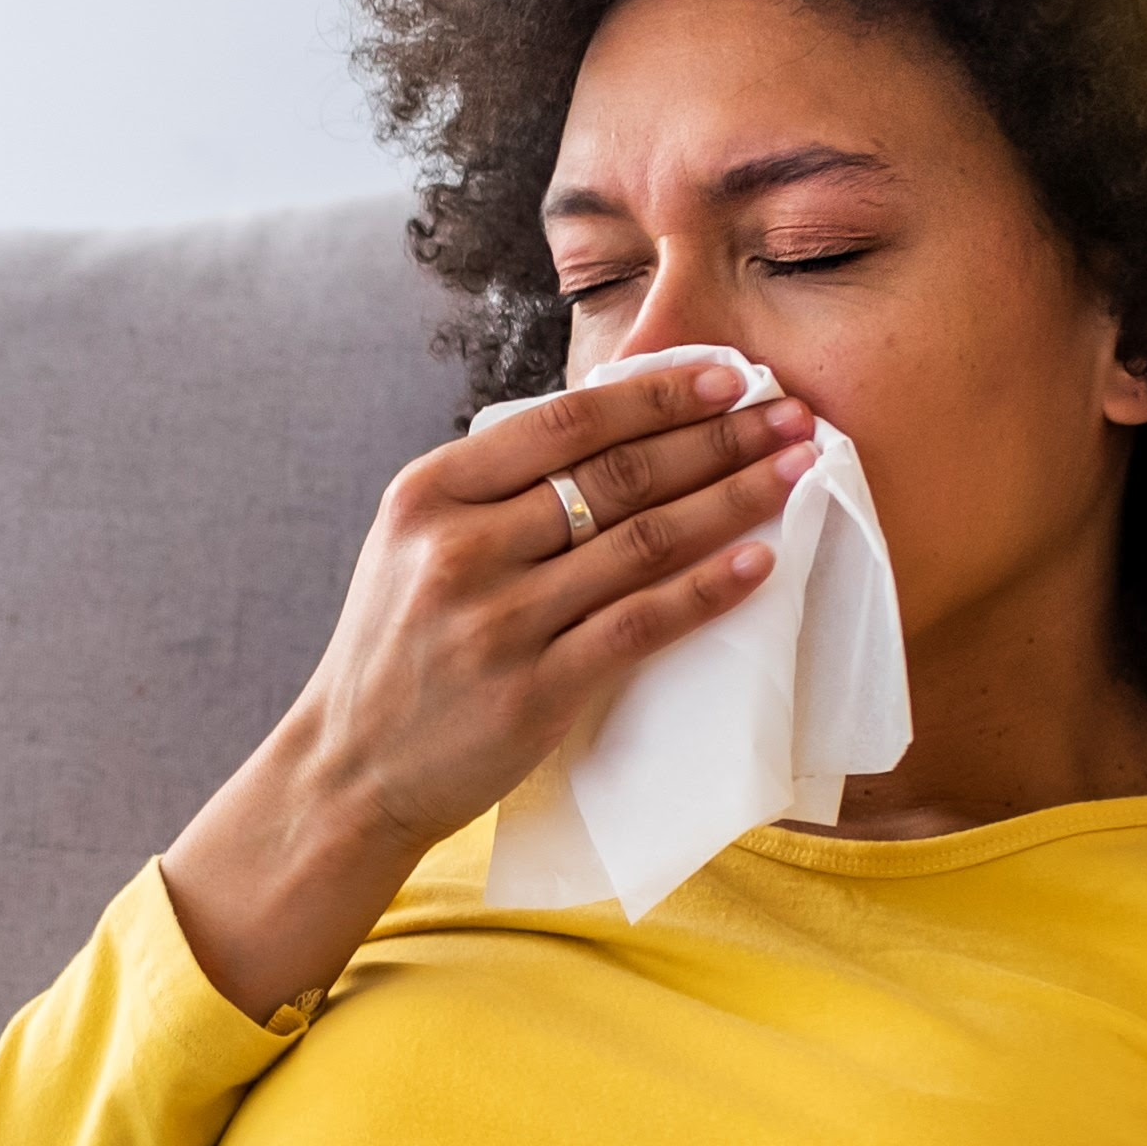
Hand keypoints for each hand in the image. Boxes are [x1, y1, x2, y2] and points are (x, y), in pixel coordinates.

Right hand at [155, 361, 821, 1019]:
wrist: (352, 768)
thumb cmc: (400, 649)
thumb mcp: (415, 545)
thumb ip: (495, 490)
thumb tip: (618, 425)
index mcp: (429, 494)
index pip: (563, 423)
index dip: (658, 394)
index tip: (731, 377)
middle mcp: (459, 549)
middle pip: (615, 475)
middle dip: (717, 438)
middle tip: (791, 416)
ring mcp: (497, 622)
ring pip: (640, 542)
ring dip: (732, 499)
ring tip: (794, 472)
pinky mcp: (532, 691)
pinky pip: (639, 626)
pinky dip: (705, 589)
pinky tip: (758, 562)